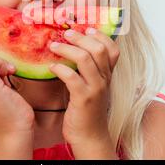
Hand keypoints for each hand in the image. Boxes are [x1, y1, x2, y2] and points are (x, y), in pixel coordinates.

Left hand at [48, 27, 119, 157]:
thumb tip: (73, 49)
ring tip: (54, 45)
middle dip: (80, 37)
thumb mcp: (93, 86)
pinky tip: (51, 67)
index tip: (86, 29)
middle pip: (98, 49)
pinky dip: (60, 68)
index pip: (113, 48)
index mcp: (108, 74)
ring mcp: (95, 88)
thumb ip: (88, 69)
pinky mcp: (83, 98)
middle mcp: (105, 79)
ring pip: (86, 59)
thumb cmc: (87, 109)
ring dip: (67, 49)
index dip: (100, 35)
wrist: (89, 135)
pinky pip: (71, 77)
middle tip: (65, 33)